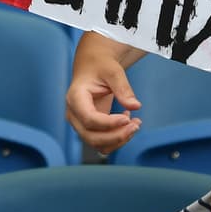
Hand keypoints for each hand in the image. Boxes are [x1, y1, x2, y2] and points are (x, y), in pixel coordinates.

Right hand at [65, 36, 143, 154]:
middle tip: (136, 124)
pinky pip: (102, 143)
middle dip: (116, 136)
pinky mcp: (89, 128)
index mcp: (75, 97)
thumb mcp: (113, 72)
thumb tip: (135, 106)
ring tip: (135, 123)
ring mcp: (80, 123)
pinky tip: (127, 123)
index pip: (89, 119)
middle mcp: (74, 113)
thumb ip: (123, 88)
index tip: (128, 117)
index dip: (109, 123)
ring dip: (119, 140)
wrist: (93, 67)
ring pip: (97, 144)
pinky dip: (117, 139)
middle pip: (91, 137)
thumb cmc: (101, 66)